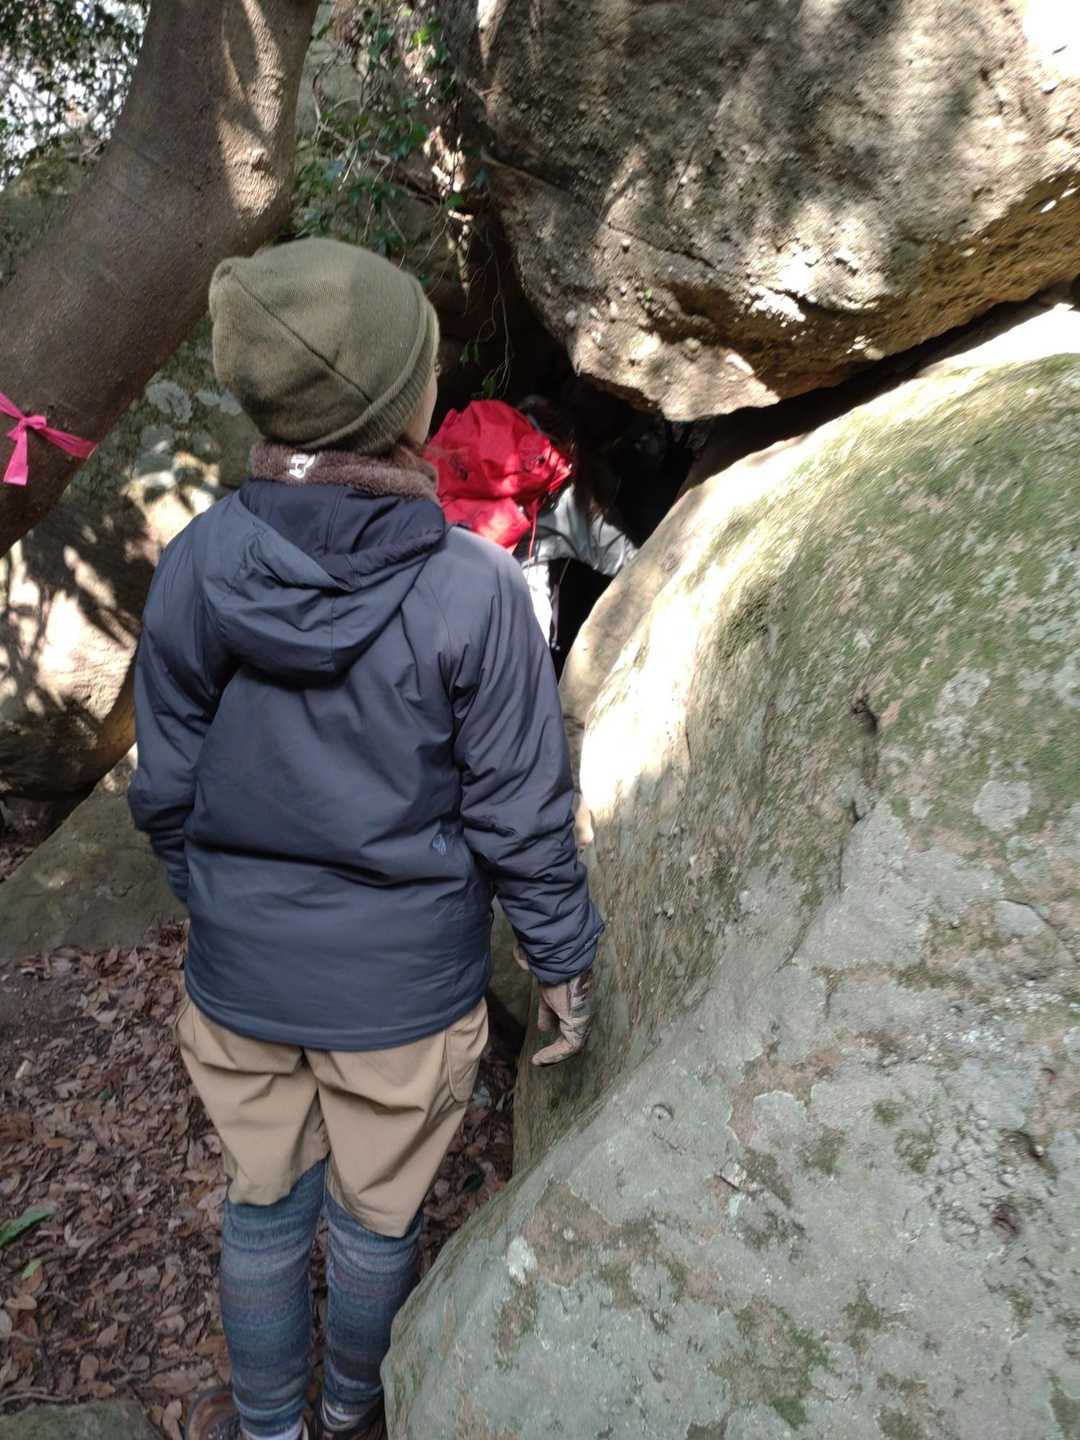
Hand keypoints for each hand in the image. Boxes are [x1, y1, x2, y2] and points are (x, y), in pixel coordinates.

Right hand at [513, 945, 594, 1065]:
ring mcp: (583, 1020)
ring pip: (572, 1046)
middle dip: (556, 1051)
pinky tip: (540, 1058)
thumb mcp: (547, 998)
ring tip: (539, 1061)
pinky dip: (554, 1054)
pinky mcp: (579, 1025)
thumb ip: (546, 1013)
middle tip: (541, 1059)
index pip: (569, 1027)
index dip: (557, 1037)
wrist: (559, 964)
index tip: (543, 1043)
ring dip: (554, 1055)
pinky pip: (569, 1047)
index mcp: (576, 1007)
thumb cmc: (553, 974)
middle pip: (572, 1039)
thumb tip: (543, 1027)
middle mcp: (582, 1015)